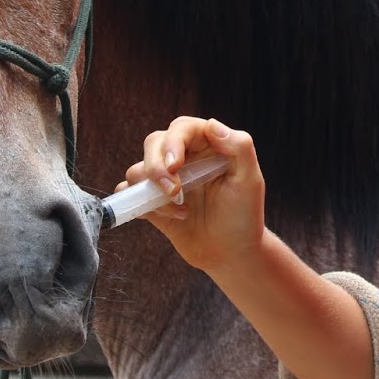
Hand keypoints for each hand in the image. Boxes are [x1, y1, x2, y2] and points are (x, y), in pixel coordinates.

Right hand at [117, 116, 265, 272]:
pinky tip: (170, 217)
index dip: (173, 142)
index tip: (175, 166)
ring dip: (151, 190)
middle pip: (154, 143)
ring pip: (138, 169)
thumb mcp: (250, 181)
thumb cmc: (244, 215)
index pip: (182, 129)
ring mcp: (166, 180)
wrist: (231, 253)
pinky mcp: (153, 202)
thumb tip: (212, 124)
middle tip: (173, 191)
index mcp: (207, 145)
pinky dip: (139, 204)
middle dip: (156, 166)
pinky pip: (128, 194)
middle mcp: (184, 158)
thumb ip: (240, 148)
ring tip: (181, 209)